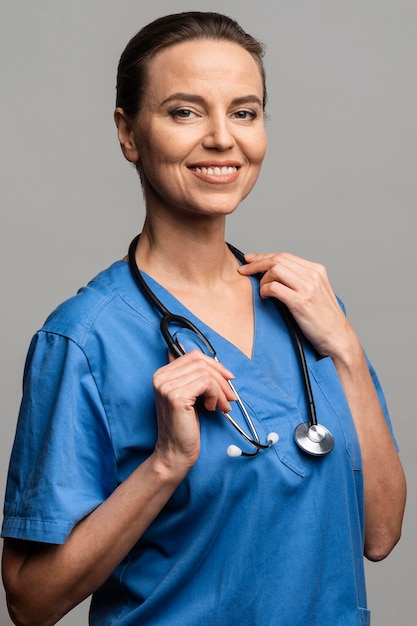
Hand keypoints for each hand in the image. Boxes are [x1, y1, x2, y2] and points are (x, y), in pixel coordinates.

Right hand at [152, 350, 235, 470]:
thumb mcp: (187, 396)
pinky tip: (212, 408)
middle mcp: (161, 377)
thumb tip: (195, 354)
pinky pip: (206, 384)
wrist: (175, 452)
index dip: (214, 365)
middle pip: (200, 362)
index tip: (227, 378)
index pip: (192, 356)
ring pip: (205, 373)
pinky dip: (215, 395)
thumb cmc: (184, 426)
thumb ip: (189, 376)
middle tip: (229, 395)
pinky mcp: (176, 397)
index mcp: (161, 374)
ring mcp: (167, 386)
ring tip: (223, 405)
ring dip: (220, 389)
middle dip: (220, 377)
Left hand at [238, 252, 354, 357]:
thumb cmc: (325, 320)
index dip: (264, 256)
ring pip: (275, 269)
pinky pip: (274, 287)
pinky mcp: (301, 301)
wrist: (338, 338)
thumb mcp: (316, 293)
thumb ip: (301, 282)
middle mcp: (313, 275)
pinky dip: (265, 290)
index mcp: (317, 271)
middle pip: (278, 259)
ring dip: (262, 279)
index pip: (285, 256)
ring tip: (261, 291)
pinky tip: (265, 297)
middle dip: (256, 263)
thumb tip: (275, 275)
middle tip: (243, 270)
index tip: (251, 260)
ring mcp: (308, 288)